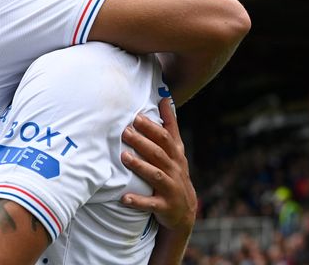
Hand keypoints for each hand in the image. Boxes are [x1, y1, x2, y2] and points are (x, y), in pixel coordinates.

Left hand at [120, 98, 196, 230]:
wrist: (184, 211)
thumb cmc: (174, 172)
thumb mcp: (176, 149)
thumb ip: (170, 125)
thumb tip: (165, 98)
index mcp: (175, 155)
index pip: (165, 138)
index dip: (152, 127)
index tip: (137, 117)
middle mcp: (175, 170)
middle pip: (158, 153)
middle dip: (142, 142)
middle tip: (125, 132)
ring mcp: (171, 189)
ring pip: (155, 175)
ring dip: (140, 166)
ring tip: (124, 157)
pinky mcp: (164, 206)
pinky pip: (151, 204)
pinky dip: (138, 201)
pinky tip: (124, 197)